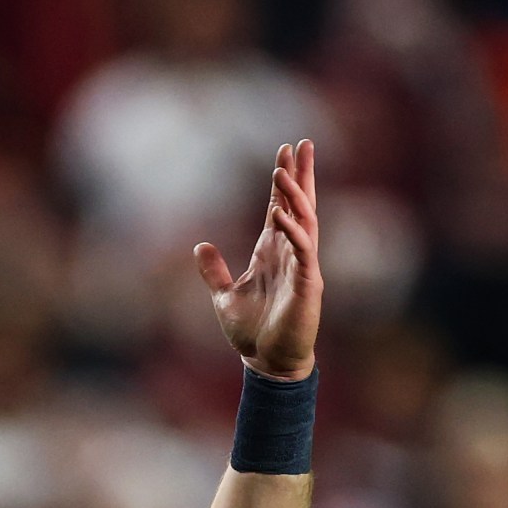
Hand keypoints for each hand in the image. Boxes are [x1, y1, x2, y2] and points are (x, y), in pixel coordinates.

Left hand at [195, 140, 320, 381]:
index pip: (281, 208)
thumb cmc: (252, 333)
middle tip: (301, 143)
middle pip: (300, 205)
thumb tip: (200, 245)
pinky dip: (292, 230)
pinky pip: (302, 250)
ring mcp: (302, 267)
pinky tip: (281, 212)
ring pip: (304, 221)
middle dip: (300, 175)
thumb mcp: (224, 296)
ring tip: (284, 169)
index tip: (285, 152)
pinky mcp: (307, 284)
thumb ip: (214, 271)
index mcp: (273, 253)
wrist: (267, 364)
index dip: (283, 181)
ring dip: (295, 195)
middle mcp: (291, 254)